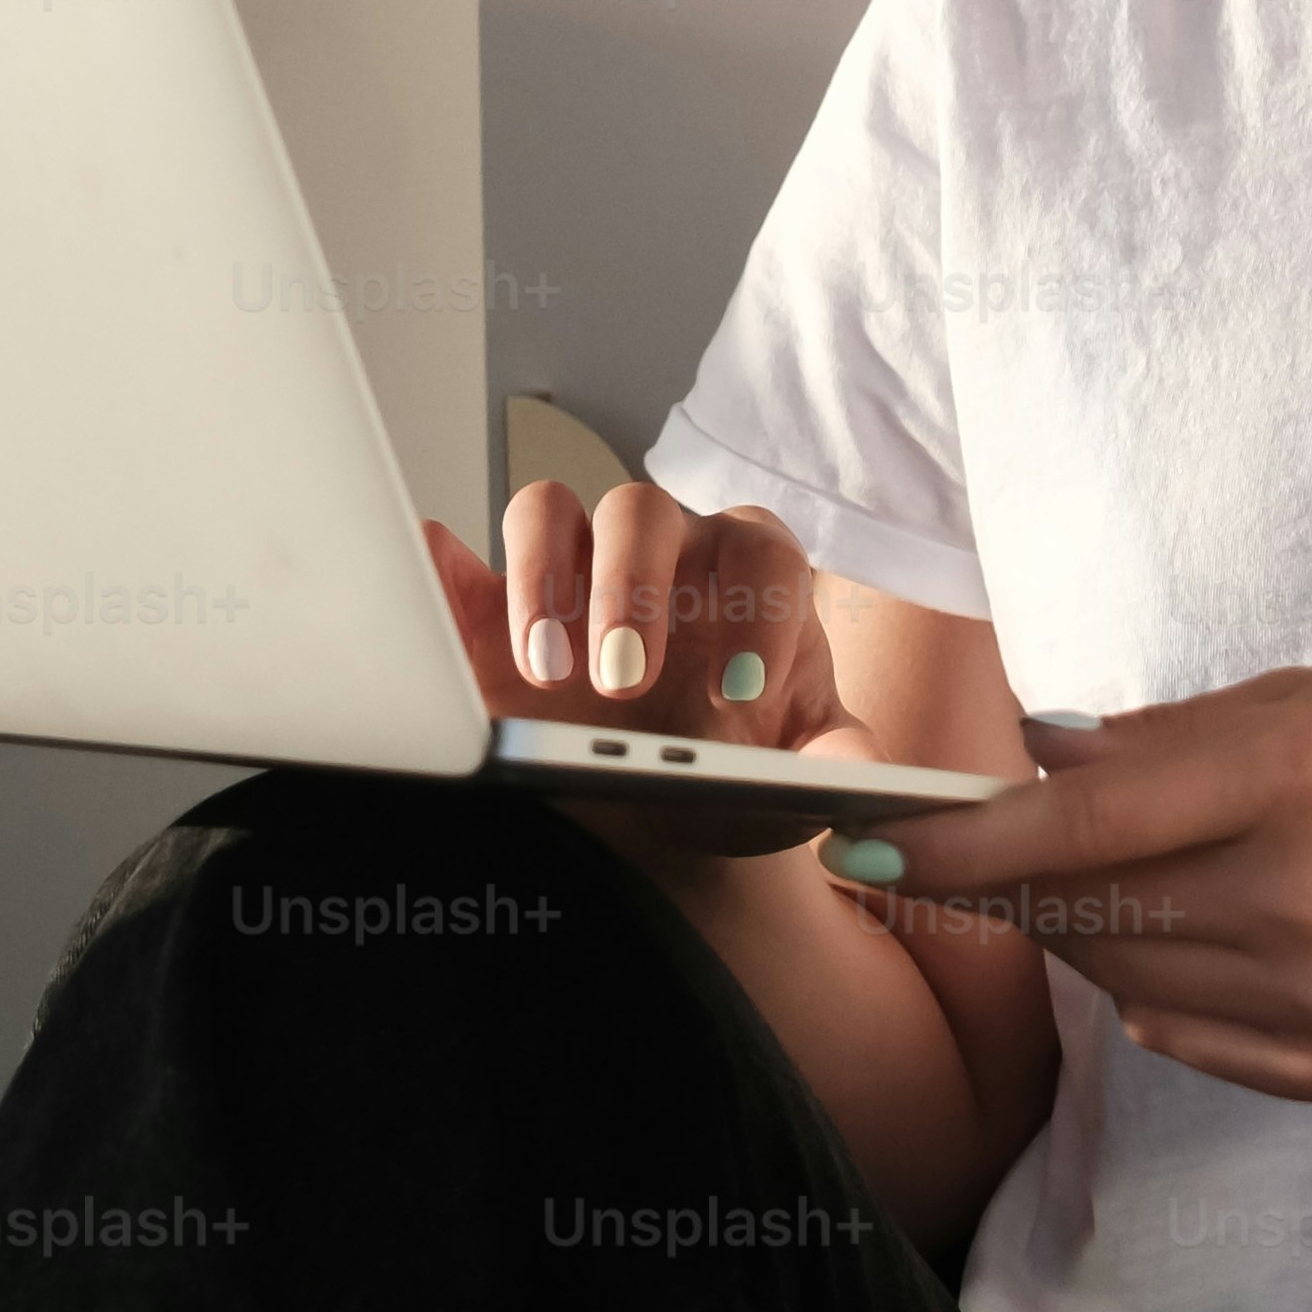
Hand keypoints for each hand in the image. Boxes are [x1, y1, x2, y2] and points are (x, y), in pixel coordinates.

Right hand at [418, 483, 859, 862]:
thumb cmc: (738, 766)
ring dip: (540, 578)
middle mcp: (662, 549)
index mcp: (750, 570)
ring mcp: (573, 570)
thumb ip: (846, 772)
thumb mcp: (801, 774)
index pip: (760, 550)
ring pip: (548, 511)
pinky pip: (462, 561)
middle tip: (623, 682)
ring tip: (545, 670)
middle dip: (629, 589)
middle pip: (640, 510)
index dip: (756, 613)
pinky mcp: (496, 606)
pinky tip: (434, 586)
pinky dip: (443, 566)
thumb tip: (877, 789)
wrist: (668, 802)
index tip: (742, 697)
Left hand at [844, 667, 1311, 1103]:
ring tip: (1106, 883)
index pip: (1075, 824)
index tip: (855, 838)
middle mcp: (1298, 896)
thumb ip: (1178, 733)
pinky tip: (1189, 942)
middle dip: (999, 883)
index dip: (952, 839)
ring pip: (1120, 979)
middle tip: (950, 850)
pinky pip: (1184, 1036)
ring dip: (1079, 931)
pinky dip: (1154, 990)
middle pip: (1079, 912)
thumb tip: (1040, 760)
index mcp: (1293, 776)